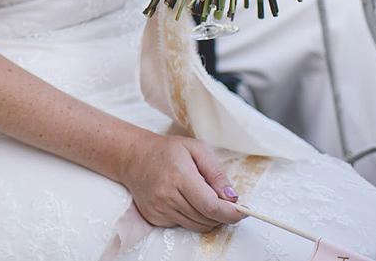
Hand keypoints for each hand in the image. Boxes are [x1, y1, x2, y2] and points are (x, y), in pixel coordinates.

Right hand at [120, 133, 243, 231]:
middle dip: (221, 213)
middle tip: (221, 199)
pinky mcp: (154, 217)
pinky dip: (191, 217)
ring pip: (197, 226)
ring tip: (201, 197)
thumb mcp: (197, 149)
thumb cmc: (167, 151)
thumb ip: (217, 173)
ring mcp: (158, 208)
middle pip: (207, 218)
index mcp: (179, 176)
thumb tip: (232, 197)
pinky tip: (184, 200)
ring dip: (207, 217)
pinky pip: (183, 226)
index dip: (231, 213)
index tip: (242, 212)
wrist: (133, 157)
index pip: (211, 206)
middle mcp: (166, 195)